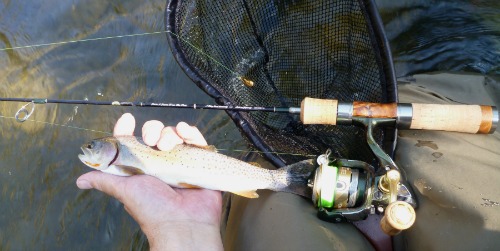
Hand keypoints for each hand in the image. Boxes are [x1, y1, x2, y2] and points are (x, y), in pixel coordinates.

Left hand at [76, 113, 222, 250]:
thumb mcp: (123, 191)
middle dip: (152, 130)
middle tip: (150, 140)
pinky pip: (196, 141)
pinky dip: (190, 132)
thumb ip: (104, 180)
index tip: (128, 120)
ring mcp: (180, 162)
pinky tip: (184, 133)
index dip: (128, 129)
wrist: (183, 224)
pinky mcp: (199, 162)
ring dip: (170, 133)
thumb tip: (80, 180)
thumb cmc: (153, 210)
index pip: (133, 141)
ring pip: (174, 134)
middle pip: (155, 134)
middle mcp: (161, 163)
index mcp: (142, 168)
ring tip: (168, 145)